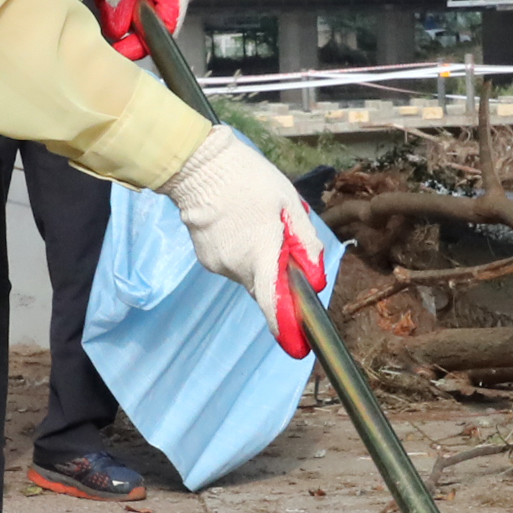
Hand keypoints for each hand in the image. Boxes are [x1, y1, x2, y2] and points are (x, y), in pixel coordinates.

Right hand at [157, 125, 325, 358]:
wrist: (198, 165)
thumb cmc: (250, 180)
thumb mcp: (289, 203)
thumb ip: (305, 243)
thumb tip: (314, 279)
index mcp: (260, 252)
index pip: (273, 301)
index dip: (286, 327)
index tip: (298, 347)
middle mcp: (236, 266)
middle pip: (264, 287)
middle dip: (276, 275)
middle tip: (281, 238)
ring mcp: (217, 264)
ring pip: (248, 274)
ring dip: (258, 259)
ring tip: (255, 222)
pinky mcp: (205, 259)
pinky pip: (232, 265)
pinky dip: (241, 252)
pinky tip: (238, 224)